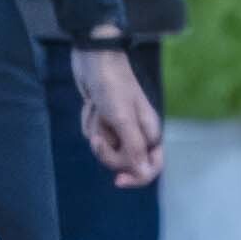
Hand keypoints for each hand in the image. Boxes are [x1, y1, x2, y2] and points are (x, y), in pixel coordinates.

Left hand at [73, 43, 164, 186]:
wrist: (94, 59)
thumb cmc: (113, 86)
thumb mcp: (124, 119)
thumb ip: (134, 148)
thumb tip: (143, 173)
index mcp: (149, 132)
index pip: (151, 166)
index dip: (137, 177)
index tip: (118, 180)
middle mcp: (137, 132)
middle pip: (124, 161)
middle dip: (107, 151)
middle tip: (99, 137)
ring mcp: (119, 126)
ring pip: (106, 148)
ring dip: (96, 131)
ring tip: (96, 110)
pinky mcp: (103, 120)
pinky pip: (94, 134)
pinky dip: (89, 122)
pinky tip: (90, 106)